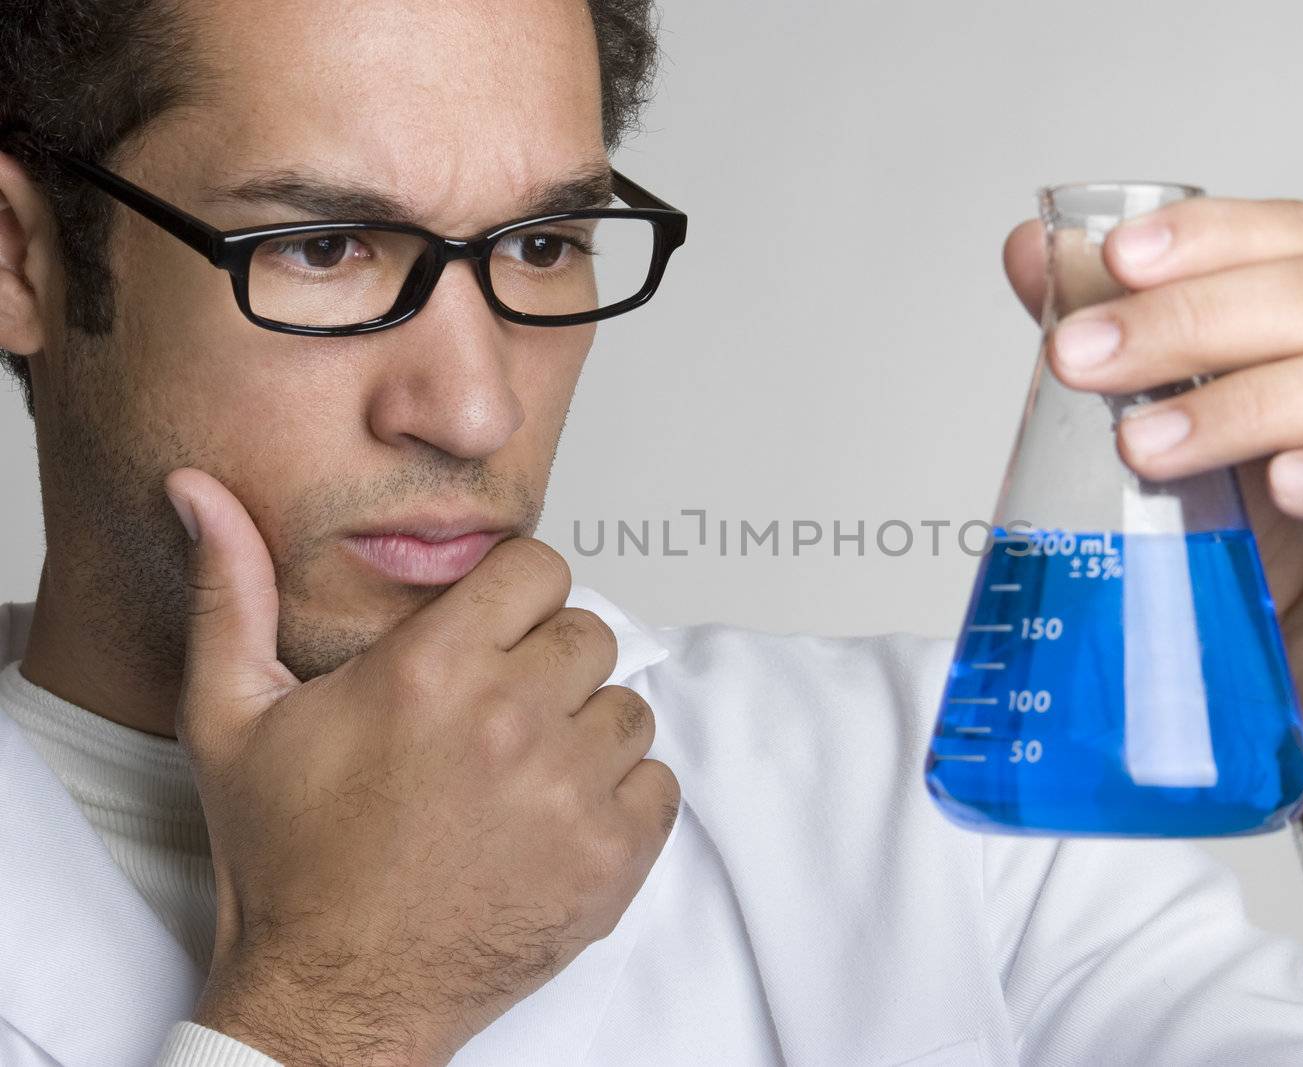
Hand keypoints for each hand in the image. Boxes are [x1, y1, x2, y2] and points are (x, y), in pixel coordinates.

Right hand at [164, 468, 678, 1065]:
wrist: (330, 993)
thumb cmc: (286, 862)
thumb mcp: (230, 718)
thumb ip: (231, 591)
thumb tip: (199, 491)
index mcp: (433, 669)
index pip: (539, 567)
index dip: (514, 595)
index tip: (491, 632)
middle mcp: (512, 719)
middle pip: (588, 633)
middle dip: (547, 662)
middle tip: (497, 714)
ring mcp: (569, 791)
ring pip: (626, 707)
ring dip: (584, 732)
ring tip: (520, 774)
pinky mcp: (611, 857)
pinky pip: (659, 782)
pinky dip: (621, 798)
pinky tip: (555, 820)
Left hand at [1002, 199, 1302, 954]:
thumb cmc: (1274, 550)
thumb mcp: (1186, 432)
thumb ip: (1126, 337)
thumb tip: (1036, 251)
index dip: (1210, 238)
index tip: (1112, 260)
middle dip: (1195, 322)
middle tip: (1087, 360)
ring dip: (1254, 404)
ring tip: (1148, 445)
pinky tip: (1289, 485)